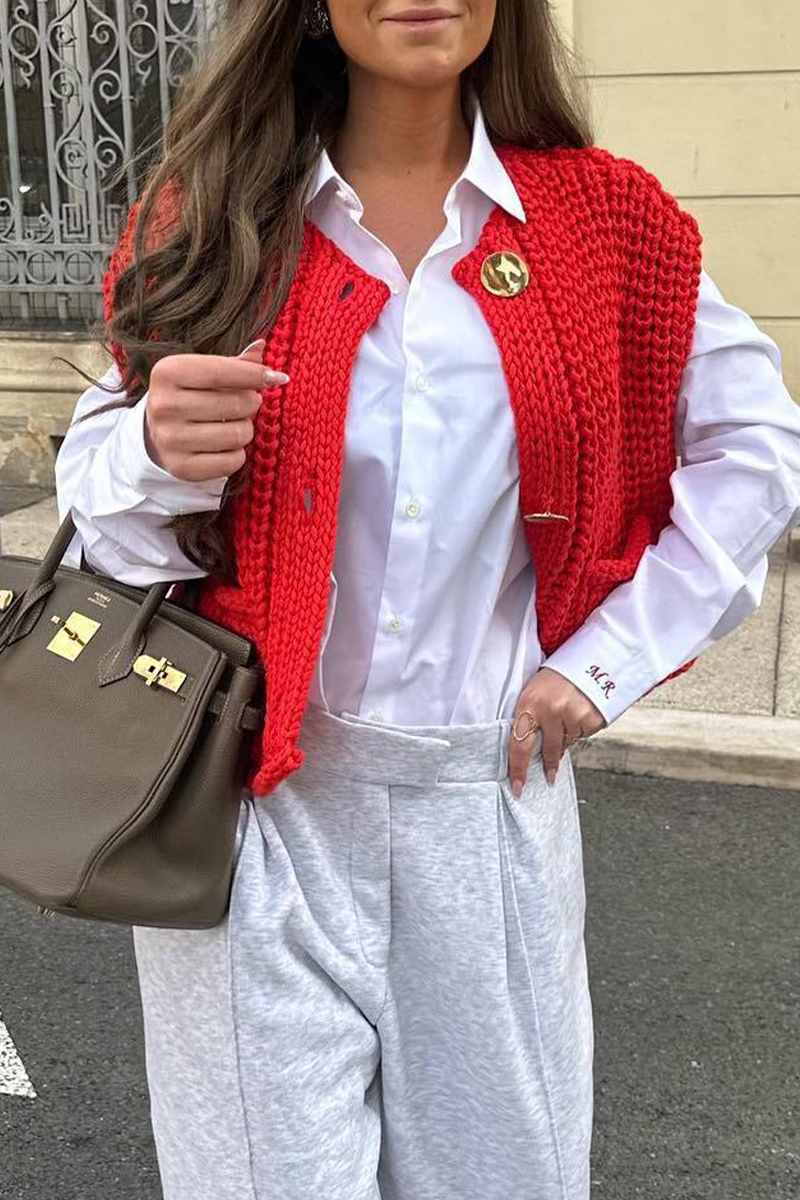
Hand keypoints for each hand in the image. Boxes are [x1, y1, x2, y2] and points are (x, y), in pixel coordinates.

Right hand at [143, 338, 289, 481]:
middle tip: (247, 404)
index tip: (277, 378)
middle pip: (235, 404)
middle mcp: (164, 406)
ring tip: (234, 424)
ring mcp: (170, 439)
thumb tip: (261, 346)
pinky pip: (232, 461)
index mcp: (167, 373)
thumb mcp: (204, 372)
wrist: (158, 435)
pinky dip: (237, 453)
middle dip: (251, 403)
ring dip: (245, 430)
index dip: (254, 375)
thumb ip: (234, 362)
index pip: (221, 371)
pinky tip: (225, 445)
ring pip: (238, 434)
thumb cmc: (190, 396)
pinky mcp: (182, 467)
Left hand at [508, 667, 606, 793]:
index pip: (519, 744)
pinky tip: (580, 711)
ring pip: (566, 743)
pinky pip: (583, 735)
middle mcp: (551, 711)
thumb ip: (530, 717)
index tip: (517, 788)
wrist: (592, 657)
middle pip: (547, 750)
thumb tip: (530, 749)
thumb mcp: (534, 690)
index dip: (517, 769)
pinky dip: (580, 728)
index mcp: (529, 703)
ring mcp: (573, 716)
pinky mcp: (592, 719)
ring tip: (568, 714)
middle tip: (549, 777)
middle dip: (548, 766)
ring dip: (565, 737)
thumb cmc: (557, 675)